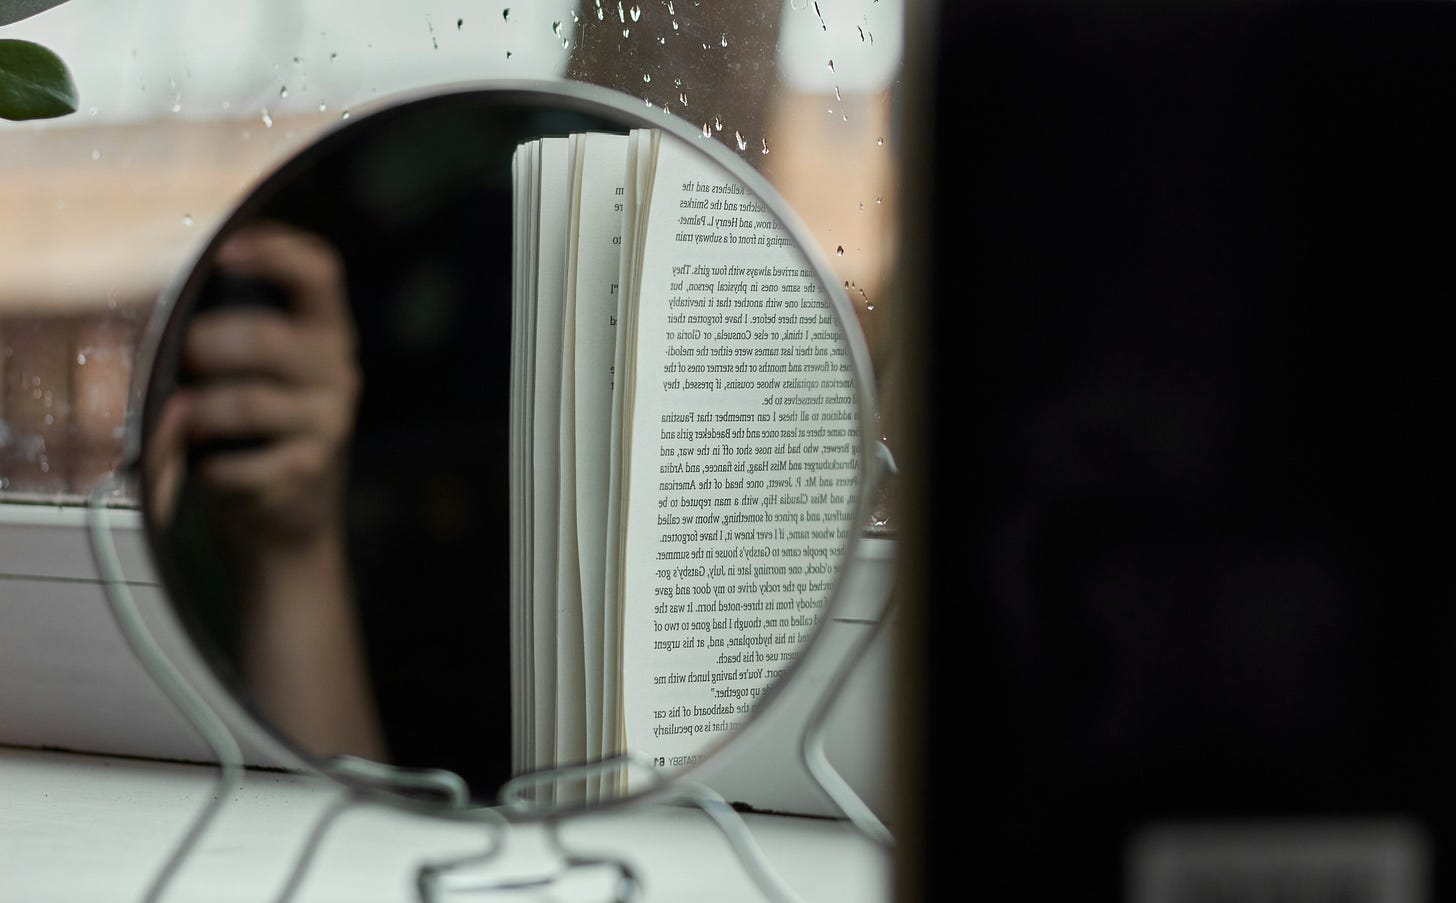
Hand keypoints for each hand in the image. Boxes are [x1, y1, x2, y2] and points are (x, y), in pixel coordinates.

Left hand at [178, 221, 359, 548]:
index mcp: (324, 332)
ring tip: (182, 417)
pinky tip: (207, 466)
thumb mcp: (255, 371)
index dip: (277, 252)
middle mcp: (336, 370)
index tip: (225, 249)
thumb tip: (152, 313)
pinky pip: (244, 462)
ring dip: (199, 411)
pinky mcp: (309, 468)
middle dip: (206, 345)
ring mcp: (329, 421)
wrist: (290, 513)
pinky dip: (212, 466)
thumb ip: (229, 332)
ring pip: (248, 402)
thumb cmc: (257, 425)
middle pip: (268, 338)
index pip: (320, 273)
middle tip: (178, 359)